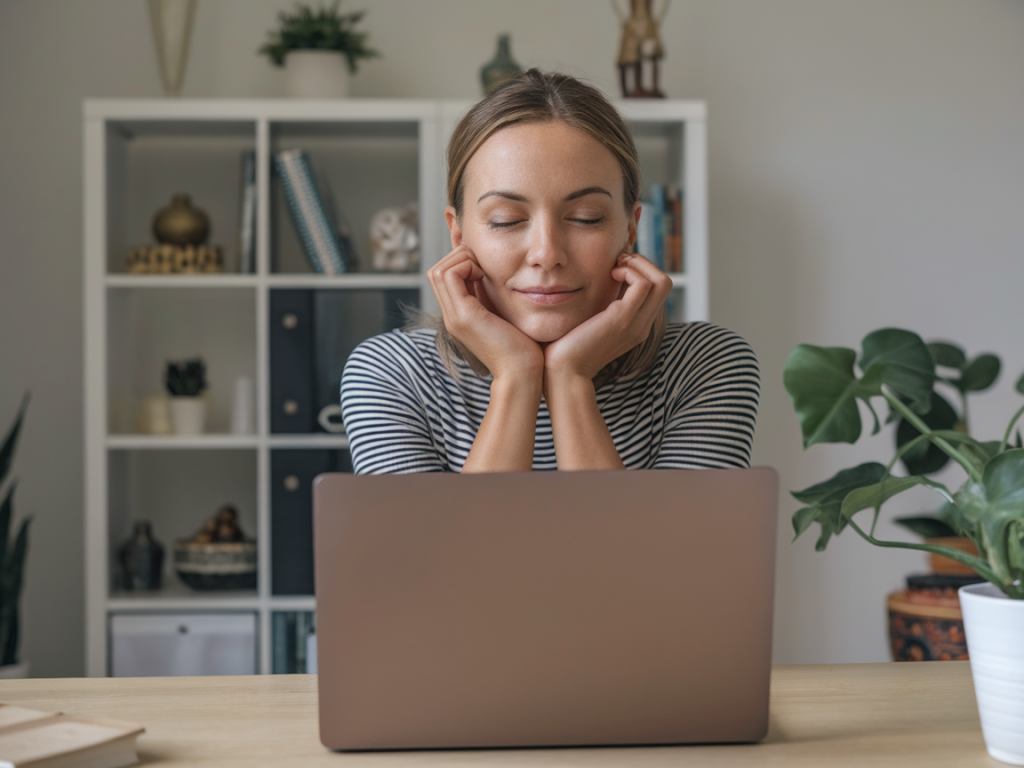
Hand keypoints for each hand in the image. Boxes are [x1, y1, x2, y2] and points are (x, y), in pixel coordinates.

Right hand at [427, 245, 544, 382]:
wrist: (522, 373)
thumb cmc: (521, 346)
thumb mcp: (502, 314)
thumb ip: (492, 298)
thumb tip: (491, 274)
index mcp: (459, 315)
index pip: (442, 277)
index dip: (461, 263)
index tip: (485, 269)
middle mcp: (451, 315)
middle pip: (436, 271)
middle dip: (459, 258)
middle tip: (483, 266)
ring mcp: (454, 316)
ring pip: (438, 270)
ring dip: (462, 261)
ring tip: (484, 272)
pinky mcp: (463, 316)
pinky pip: (450, 275)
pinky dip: (467, 266)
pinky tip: (486, 277)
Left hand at [543, 251, 672, 385]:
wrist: (563, 372)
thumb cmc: (567, 346)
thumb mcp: (591, 321)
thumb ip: (601, 305)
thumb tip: (598, 281)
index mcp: (636, 326)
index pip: (655, 290)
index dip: (639, 270)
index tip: (615, 267)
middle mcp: (642, 325)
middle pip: (665, 283)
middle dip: (643, 263)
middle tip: (617, 263)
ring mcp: (636, 323)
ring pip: (661, 281)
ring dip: (638, 264)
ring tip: (614, 268)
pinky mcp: (623, 320)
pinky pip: (643, 284)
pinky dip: (629, 271)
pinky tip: (609, 275)